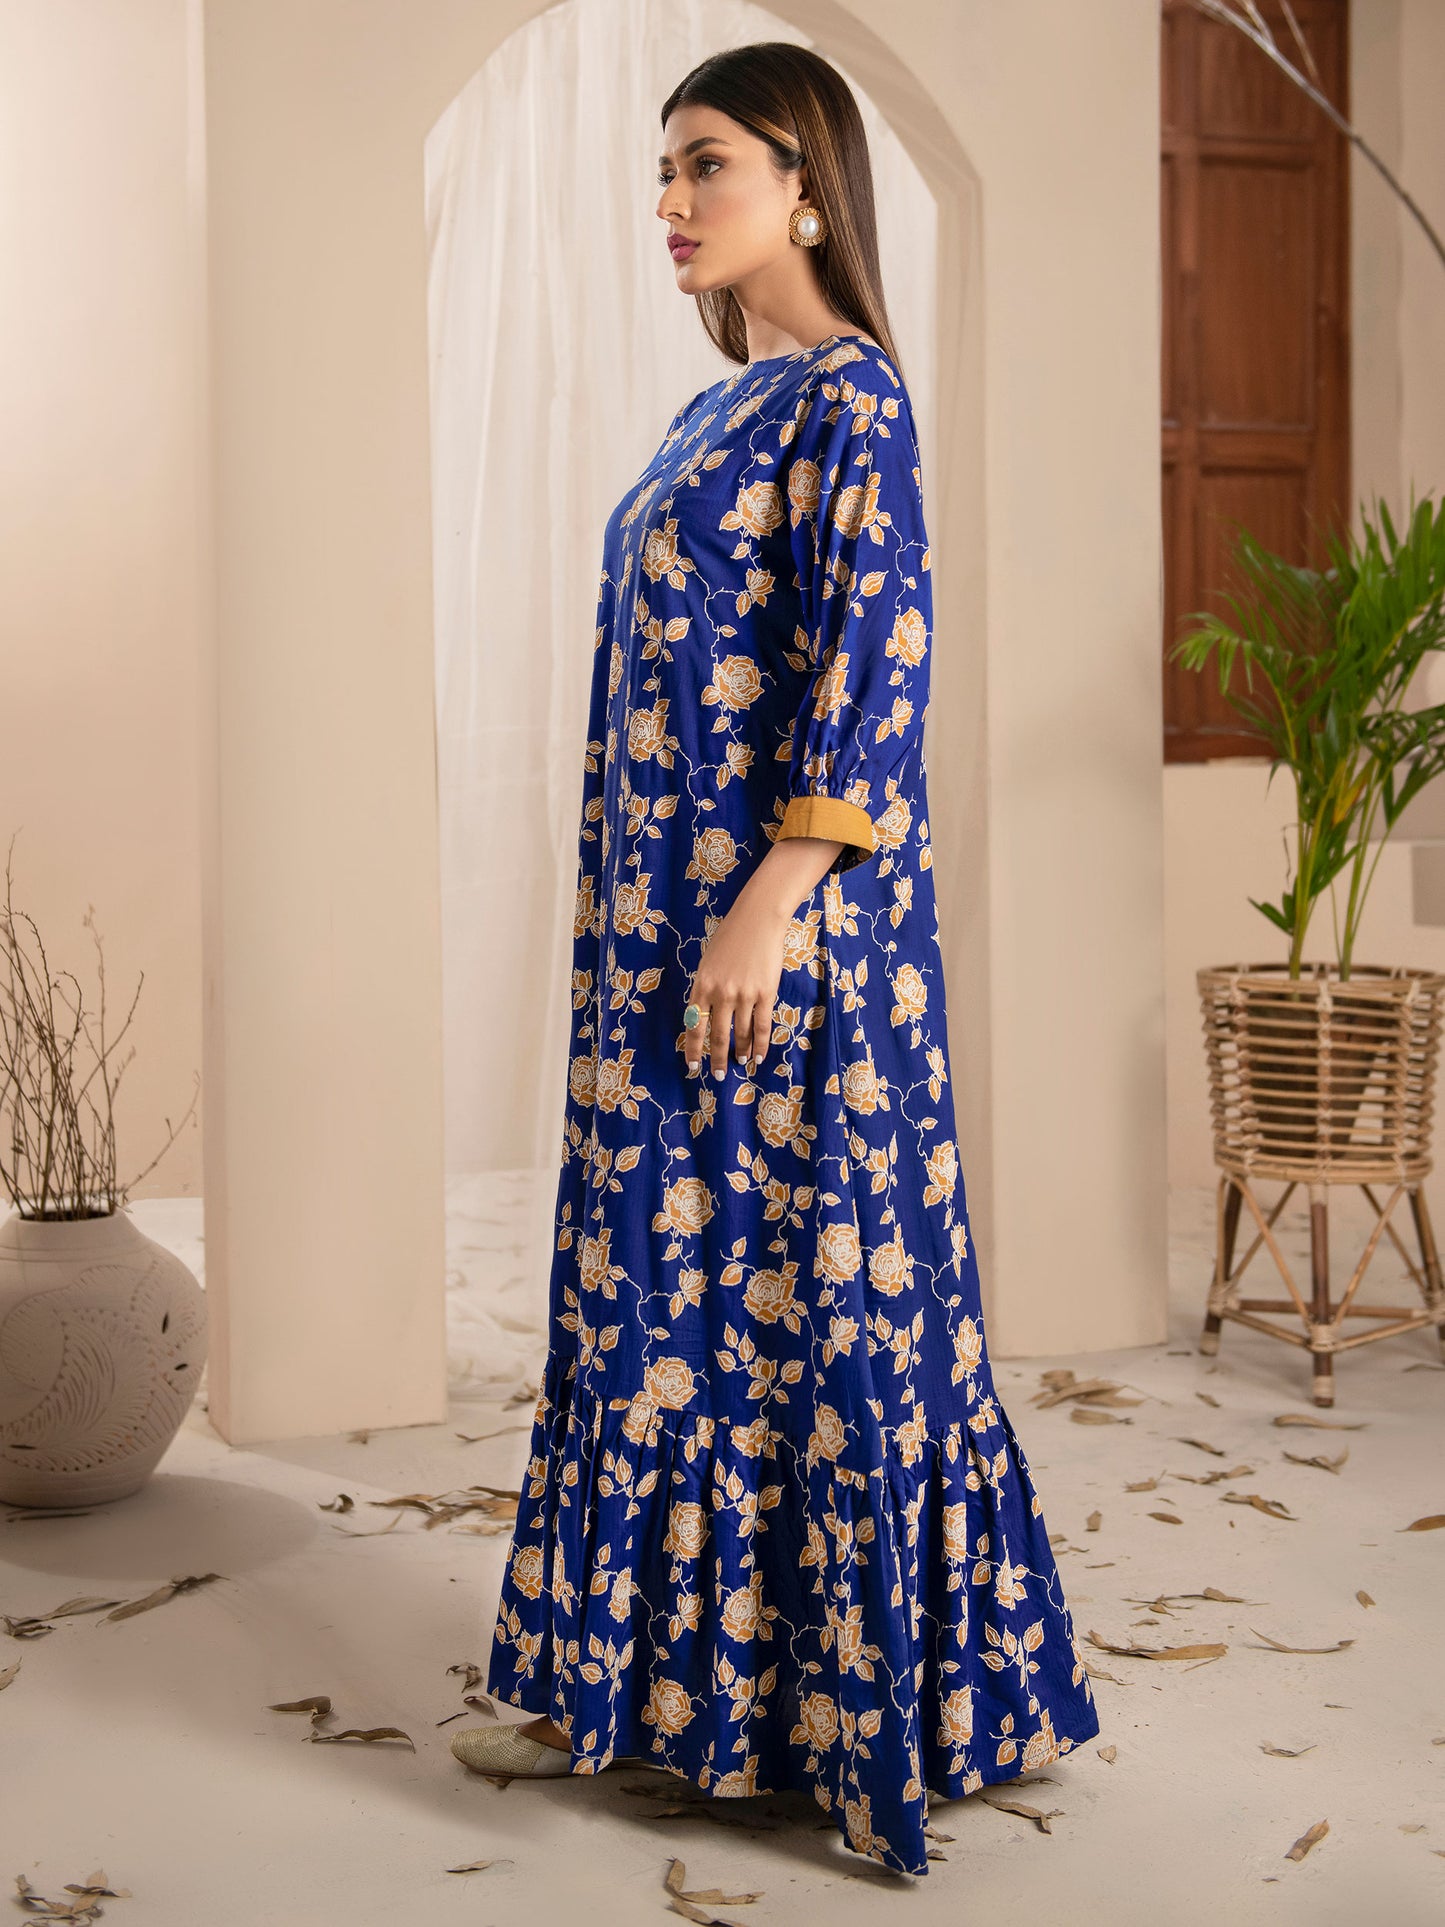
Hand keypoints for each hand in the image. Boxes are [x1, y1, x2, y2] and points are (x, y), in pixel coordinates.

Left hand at [683, 897, 789, 1079]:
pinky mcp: (765, 993)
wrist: (757, 920)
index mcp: (702, 985)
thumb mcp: (708, 963)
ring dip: (739, 1053)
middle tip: (717, 1075)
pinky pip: (762, 1026)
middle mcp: (721, 993)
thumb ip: (706, 989)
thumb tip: (706, 1016)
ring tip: (739, 1064)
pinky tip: (757, 1057)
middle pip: (717, 1035)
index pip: (694, 1026)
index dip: (693, 1049)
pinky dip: (760, 1045)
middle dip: (716, 1059)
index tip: (693, 1066)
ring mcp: (744, 994)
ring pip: (741, 1034)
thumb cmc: (730, 938)